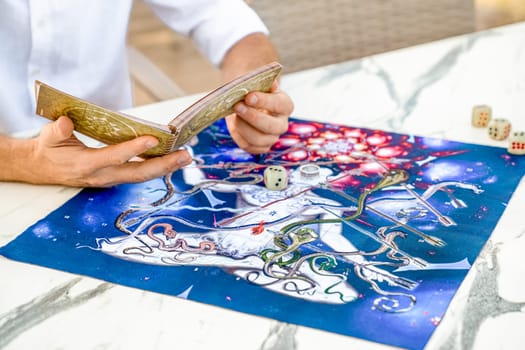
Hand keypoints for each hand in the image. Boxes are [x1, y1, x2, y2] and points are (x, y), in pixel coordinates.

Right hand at [19, 116, 191, 186]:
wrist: (42, 169)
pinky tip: (172, 159)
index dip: (133, 149)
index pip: (114, 156)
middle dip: (163, 165)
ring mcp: (110, 179)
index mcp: (86, 164)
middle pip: (137, 173)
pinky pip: (139, 174)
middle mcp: (103, 175)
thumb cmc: (48, 149)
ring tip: (185, 157)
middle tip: (185, 155)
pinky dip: (157, 167)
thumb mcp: (47, 136)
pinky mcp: (115, 177)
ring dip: (165, 167)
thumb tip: (65, 122)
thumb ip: (57, 130)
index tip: (153, 139)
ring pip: (142, 176)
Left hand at [227, 80, 292, 153]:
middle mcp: (282, 124)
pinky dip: (239, 136)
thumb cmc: (252, 91)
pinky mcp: (260, 147)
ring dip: (243, 127)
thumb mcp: (256, 83)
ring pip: (259, 139)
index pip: (280, 104)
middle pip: (272, 126)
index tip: (249, 97)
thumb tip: (263, 83)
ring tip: (233, 115)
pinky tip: (234, 124)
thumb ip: (259, 82)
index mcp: (285, 105)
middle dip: (253, 117)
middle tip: (237, 106)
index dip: (265, 101)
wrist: (244, 102)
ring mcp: (272, 138)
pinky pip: (249, 146)